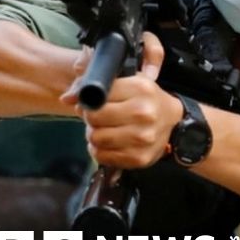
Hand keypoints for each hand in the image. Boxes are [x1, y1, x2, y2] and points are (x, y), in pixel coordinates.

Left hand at [61, 31, 182, 167]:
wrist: (173, 122)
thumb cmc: (146, 99)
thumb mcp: (127, 82)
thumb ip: (94, 82)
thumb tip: (66, 98)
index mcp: (141, 88)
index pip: (97, 95)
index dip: (91, 99)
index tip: (97, 102)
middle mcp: (144, 113)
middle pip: (93, 117)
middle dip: (91, 117)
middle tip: (100, 117)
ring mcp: (143, 138)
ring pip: (95, 138)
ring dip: (94, 135)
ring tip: (105, 129)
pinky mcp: (139, 158)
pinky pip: (102, 156)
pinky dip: (101, 150)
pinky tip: (111, 143)